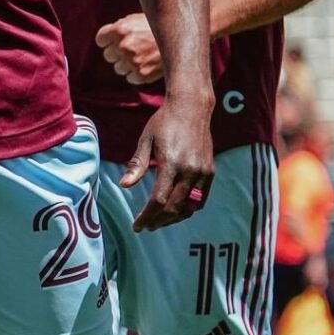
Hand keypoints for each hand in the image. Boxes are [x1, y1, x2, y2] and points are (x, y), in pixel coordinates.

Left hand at [96, 13, 164, 83]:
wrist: (182, 40)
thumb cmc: (158, 28)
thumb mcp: (136, 20)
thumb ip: (120, 27)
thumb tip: (108, 37)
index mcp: (120, 29)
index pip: (101, 40)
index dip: (107, 41)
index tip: (113, 41)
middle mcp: (123, 46)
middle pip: (108, 55)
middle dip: (117, 53)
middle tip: (131, 49)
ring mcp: (132, 61)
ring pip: (118, 68)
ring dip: (126, 64)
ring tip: (141, 56)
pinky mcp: (141, 75)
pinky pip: (130, 78)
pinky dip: (136, 73)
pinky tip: (146, 65)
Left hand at [121, 93, 213, 231]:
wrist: (191, 107)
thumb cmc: (164, 122)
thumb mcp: (146, 140)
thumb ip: (136, 164)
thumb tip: (123, 185)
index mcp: (170, 163)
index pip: (158, 200)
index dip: (146, 217)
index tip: (137, 226)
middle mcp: (189, 171)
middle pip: (173, 208)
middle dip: (158, 221)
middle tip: (146, 226)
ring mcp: (202, 173)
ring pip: (188, 208)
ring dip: (173, 218)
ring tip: (158, 221)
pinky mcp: (210, 172)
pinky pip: (200, 199)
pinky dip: (188, 209)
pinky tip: (176, 210)